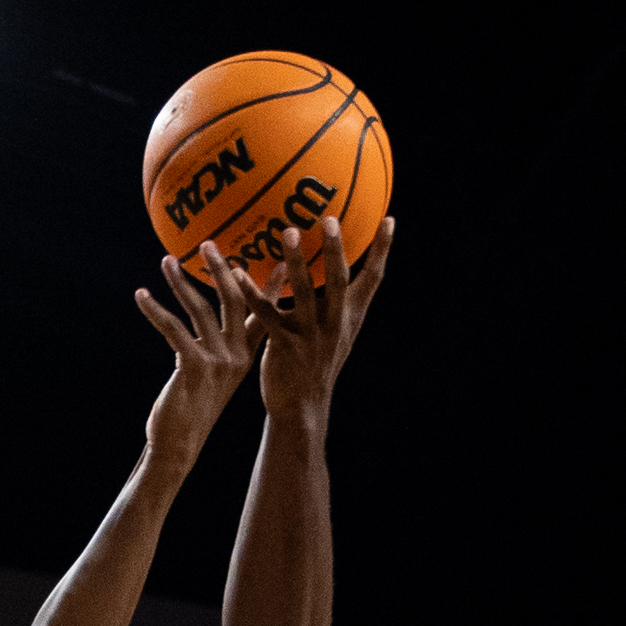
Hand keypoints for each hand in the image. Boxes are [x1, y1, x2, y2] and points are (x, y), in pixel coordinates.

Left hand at [134, 240, 271, 469]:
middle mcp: (236, 355)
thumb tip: (213, 331)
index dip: (268, 286)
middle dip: (221, 269)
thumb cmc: (191, 410)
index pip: (263, 314)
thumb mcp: (213, 377)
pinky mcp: (194, 367)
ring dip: (181, 283)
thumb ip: (219, 351)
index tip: (278, 257)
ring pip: (200, 311)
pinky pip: (173, 329)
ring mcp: (218, 361)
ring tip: (167, 261)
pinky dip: (155, 310)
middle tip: (208, 243)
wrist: (179, 444)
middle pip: (234, 301)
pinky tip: (141, 295)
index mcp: (245, 356)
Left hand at [237, 215, 395, 424]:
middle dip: (336, 249)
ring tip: (287, 232)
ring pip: (305, 292)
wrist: (301, 407)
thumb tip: (332, 272)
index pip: (373, 279)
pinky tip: (236, 273)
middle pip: (340, 280)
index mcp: (350, 318)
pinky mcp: (285, 347)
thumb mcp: (333, 335)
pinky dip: (252, 292)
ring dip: (296, 260)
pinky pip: (267, 314)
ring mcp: (311, 336)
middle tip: (330, 218)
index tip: (389, 219)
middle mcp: (335, 324)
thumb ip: (333, 305)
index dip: (382, 250)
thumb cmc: (313, 365)